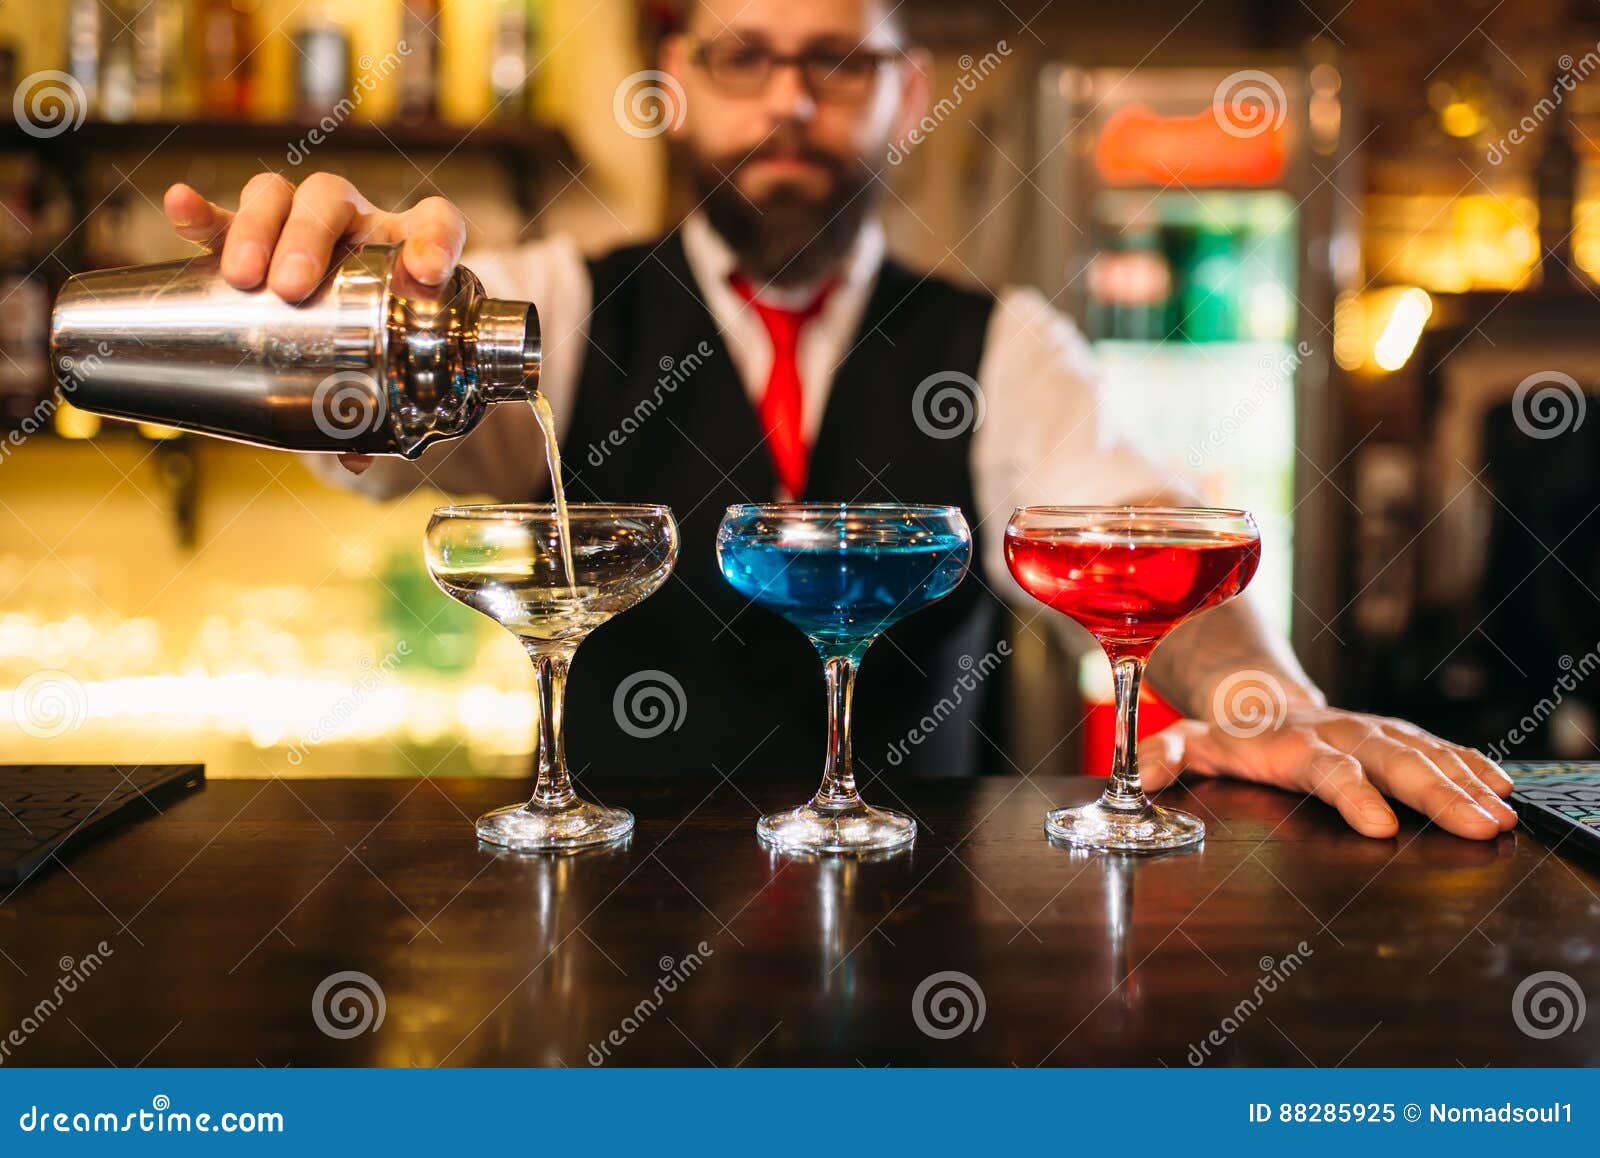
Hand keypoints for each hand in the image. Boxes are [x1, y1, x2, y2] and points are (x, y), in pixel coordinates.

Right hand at [162, 173, 466, 474]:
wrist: (348, 330)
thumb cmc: (374, 340)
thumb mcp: (387, 367)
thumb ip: (378, 405)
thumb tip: (355, 454)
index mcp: (407, 248)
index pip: (435, 223)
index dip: (435, 241)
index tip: (427, 271)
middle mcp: (356, 223)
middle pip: (331, 201)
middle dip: (307, 240)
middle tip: (291, 287)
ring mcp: (300, 222)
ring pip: (278, 197)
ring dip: (257, 229)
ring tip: (243, 277)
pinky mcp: (250, 234)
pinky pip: (223, 216)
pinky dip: (202, 213)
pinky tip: (180, 205)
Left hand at [1140, 706, 1517, 840]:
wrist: (1261, 698)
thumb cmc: (1231, 734)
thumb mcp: (1192, 741)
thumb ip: (1167, 755)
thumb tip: (1143, 775)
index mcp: (1297, 744)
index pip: (1330, 771)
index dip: (1354, 796)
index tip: (1382, 827)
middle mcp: (1344, 735)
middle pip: (1395, 764)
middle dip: (1439, 795)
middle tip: (1479, 826)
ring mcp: (1375, 734)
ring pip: (1427, 757)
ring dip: (1467, 787)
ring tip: (1503, 818)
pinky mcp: (1398, 738)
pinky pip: (1442, 750)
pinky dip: (1474, 768)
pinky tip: (1505, 791)